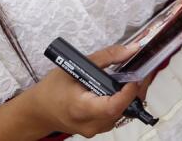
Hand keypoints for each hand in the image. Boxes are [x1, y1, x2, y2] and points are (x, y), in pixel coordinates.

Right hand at [21, 44, 143, 137]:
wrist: (39, 111)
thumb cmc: (52, 90)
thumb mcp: (75, 66)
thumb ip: (106, 57)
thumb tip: (131, 50)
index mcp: (80, 109)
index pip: (112, 107)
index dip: (128, 93)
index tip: (136, 77)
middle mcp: (89, 124)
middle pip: (122, 110)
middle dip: (136, 91)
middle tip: (142, 72)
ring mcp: (94, 130)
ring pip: (123, 115)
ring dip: (132, 97)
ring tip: (133, 78)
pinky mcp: (97, 130)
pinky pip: (116, 117)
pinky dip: (123, 103)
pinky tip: (123, 89)